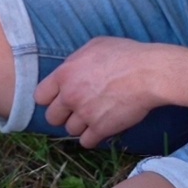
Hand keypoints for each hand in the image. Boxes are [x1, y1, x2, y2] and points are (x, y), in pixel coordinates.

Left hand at [33, 37, 164, 147]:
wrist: (148, 73)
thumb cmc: (125, 54)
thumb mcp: (94, 46)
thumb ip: (76, 60)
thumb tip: (70, 68)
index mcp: (64, 74)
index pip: (40, 96)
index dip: (49, 98)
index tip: (59, 98)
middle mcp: (70, 96)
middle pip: (52, 117)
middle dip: (63, 114)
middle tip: (76, 109)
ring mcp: (85, 114)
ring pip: (70, 130)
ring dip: (80, 125)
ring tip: (94, 116)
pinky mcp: (101, 128)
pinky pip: (86, 142)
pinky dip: (92, 137)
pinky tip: (100, 128)